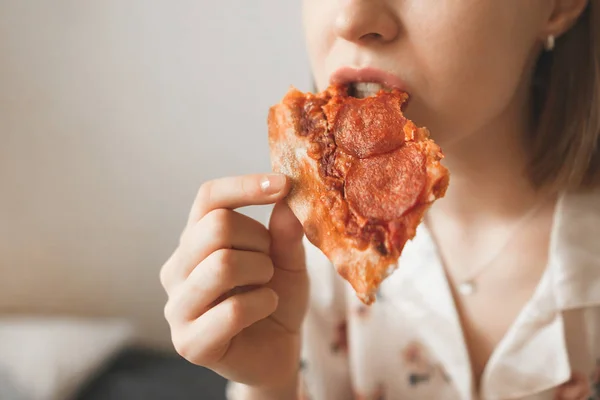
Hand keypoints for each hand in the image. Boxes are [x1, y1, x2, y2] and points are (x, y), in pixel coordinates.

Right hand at [160, 173, 307, 390]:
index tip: (283, 184)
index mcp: (195, 241)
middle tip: (270, 262)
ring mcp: (177, 306)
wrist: (275, 352)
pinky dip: (263, 303)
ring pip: (221, 265)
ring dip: (261, 272)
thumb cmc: (274, 300)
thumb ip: (286, 233)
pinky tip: (265, 308)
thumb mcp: (288, 261)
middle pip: (216, 227)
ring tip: (266, 285)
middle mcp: (177, 268)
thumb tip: (287, 199)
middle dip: (259, 241)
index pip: (208, 198)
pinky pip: (233, 309)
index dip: (245, 186)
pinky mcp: (189, 342)